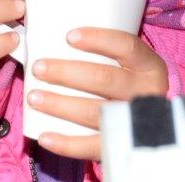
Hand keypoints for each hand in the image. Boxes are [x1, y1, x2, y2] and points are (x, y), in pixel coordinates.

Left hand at [29, 27, 168, 160]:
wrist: (149, 124)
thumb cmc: (124, 80)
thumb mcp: (125, 63)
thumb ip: (101, 52)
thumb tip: (48, 37)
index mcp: (150, 67)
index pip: (127, 46)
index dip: (99, 39)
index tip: (69, 37)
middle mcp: (146, 93)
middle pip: (104, 79)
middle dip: (67, 73)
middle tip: (38, 68)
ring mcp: (134, 121)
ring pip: (94, 112)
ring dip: (60, 105)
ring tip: (33, 97)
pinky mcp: (122, 146)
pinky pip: (92, 147)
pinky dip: (66, 144)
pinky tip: (44, 136)